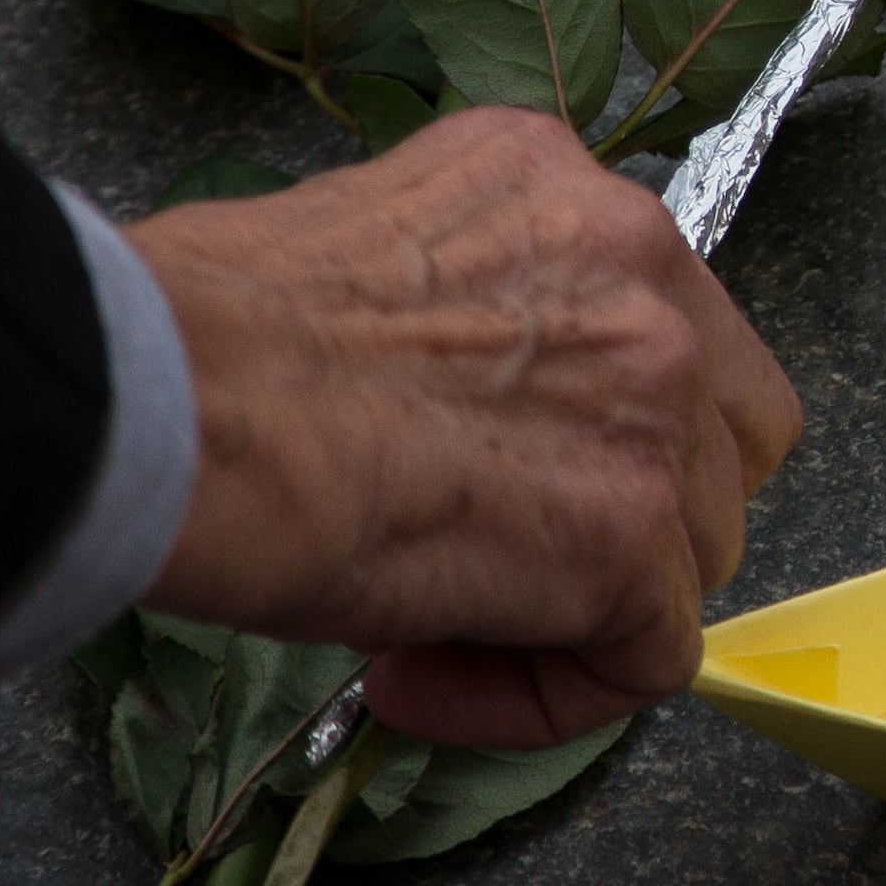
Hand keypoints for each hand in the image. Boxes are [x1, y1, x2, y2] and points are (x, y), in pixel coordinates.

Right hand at [127, 107, 801, 747]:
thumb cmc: (199, 337)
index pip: (658, 322)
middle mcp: (638, 266)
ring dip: (579, 613)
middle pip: (718, 434)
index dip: (592, 428)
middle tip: (498, 564)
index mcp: (561, 186)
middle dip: (631, 514)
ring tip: (425, 634)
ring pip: (694, 549)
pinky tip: (421, 684)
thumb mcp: (361, 254)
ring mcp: (650, 399)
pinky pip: (648, 660)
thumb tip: (457, 414)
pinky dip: (545, 698)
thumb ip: (465, 315)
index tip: (484, 478)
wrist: (168, 399)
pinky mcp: (624, 531)